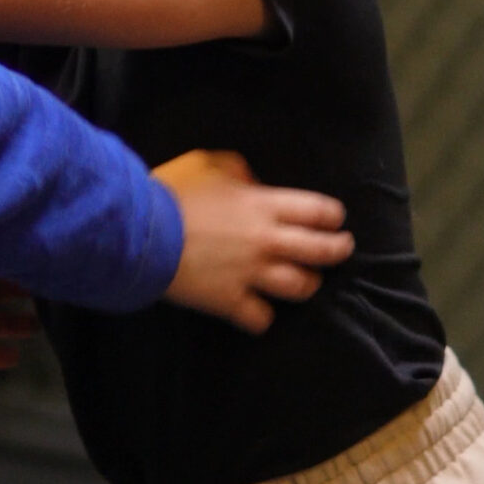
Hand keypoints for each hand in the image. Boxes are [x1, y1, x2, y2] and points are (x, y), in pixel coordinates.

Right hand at [156, 149, 352, 334]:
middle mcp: (267, 241)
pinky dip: (262, 316)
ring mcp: (252, 274)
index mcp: (264, 205)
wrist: (143, 232)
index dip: (333, 217)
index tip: (335, 220)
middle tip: (341, 249)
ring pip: (301, 287)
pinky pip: (261, 318)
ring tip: (305, 283)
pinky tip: (259, 312)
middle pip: (321, 251)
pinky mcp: (231, 301)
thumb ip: (239, 171)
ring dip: (307, 284)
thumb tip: (254, 184)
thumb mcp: (208, 164)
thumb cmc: (173, 192)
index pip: (319, 211)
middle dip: (337, 250)